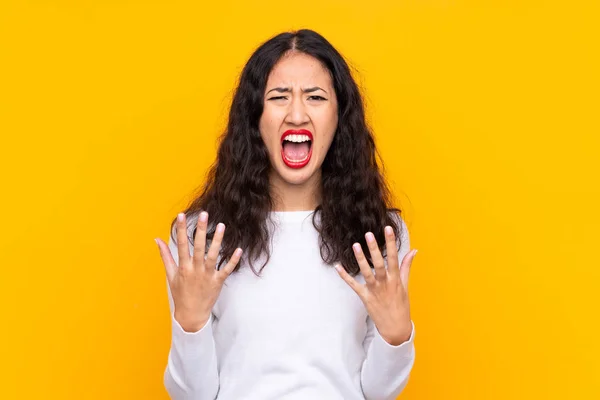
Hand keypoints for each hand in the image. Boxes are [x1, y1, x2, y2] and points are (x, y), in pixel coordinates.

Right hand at [155, 211, 242, 331]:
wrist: (191, 314)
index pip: (181, 244)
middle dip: (200, 230)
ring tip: (221, 225)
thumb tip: (157, 239)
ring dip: (217, 241)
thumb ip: (165, 256)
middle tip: (204, 214)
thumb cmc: (180, 293)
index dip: (181, 229)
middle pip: (198, 247)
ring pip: (213, 255)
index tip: (181, 215)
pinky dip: (232, 260)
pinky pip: (226, 270)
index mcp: (183, 267)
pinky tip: (238, 249)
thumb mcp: (171, 275)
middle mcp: (195, 270)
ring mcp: (207, 276)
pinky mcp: (218, 282)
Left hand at [334, 226, 416, 345]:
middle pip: (380, 263)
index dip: (391, 243)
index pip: (394, 257)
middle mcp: (385, 283)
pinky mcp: (365, 298)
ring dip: (361, 259)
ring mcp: (375, 291)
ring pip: (367, 273)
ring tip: (355, 246)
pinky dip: (345, 276)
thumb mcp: (406, 286)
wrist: (396, 328)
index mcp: (396, 279)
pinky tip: (338, 267)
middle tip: (369, 234)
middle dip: (375, 249)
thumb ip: (406, 267)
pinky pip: (354, 286)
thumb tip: (413, 251)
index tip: (388, 229)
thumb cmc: (401, 306)